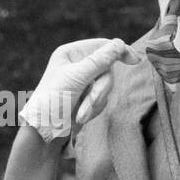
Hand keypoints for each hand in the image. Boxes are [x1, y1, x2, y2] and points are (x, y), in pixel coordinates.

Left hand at [19, 38, 139, 142]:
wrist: (44, 134)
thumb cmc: (53, 101)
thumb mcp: (77, 78)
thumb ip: (100, 60)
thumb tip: (121, 45)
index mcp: (71, 53)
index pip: (101, 46)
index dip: (119, 51)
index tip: (135, 60)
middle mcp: (77, 65)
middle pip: (107, 69)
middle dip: (100, 89)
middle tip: (90, 100)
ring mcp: (82, 83)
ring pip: (106, 86)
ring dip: (95, 102)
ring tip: (80, 114)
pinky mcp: (85, 98)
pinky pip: (102, 100)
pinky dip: (93, 109)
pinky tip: (80, 117)